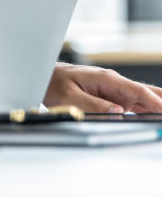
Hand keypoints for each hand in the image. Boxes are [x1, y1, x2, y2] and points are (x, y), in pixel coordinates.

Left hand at [44, 62, 161, 112]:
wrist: (46, 76)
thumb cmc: (54, 82)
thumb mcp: (69, 96)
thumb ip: (92, 105)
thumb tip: (117, 112)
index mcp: (105, 79)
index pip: (136, 90)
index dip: (154, 101)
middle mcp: (114, 83)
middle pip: (146, 93)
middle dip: (161, 102)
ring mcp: (115, 90)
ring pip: (143, 100)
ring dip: (157, 108)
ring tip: (161, 120)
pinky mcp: (112, 98)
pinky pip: (134, 105)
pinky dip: (147, 111)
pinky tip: (155, 118)